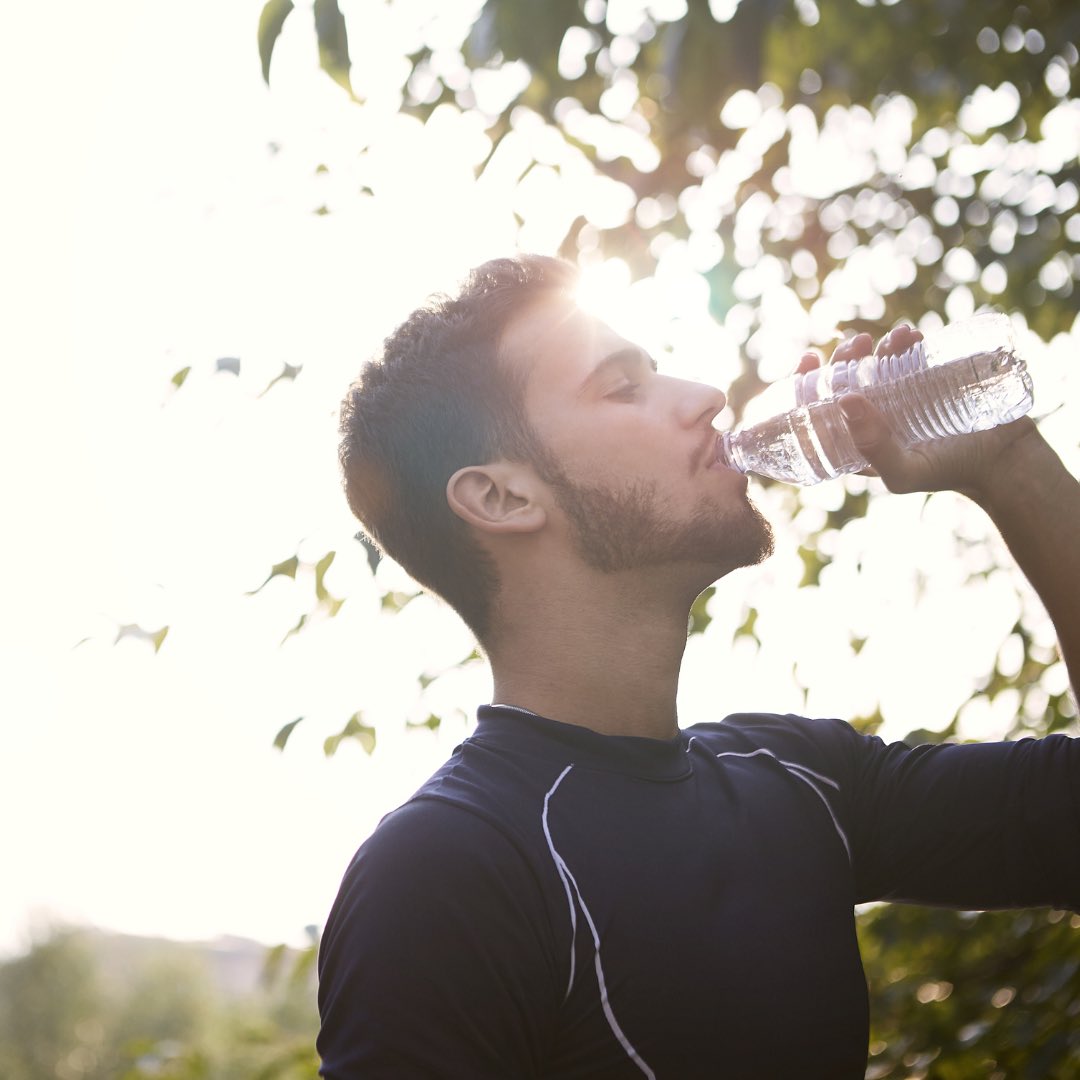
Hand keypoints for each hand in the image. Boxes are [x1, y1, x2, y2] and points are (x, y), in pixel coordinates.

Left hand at [796, 326, 1040, 497]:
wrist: (1004, 461)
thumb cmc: (947, 472)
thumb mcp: (903, 472)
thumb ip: (872, 447)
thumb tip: (844, 400)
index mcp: (855, 440)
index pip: (818, 410)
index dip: (805, 383)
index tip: (809, 359)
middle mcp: (874, 417)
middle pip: (845, 380)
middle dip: (844, 358)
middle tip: (857, 344)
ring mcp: (901, 397)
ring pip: (875, 364)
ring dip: (876, 346)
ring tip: (892, 338)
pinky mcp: (929, 381)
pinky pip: (909, 355)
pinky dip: (905, 341)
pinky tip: (910, 335)